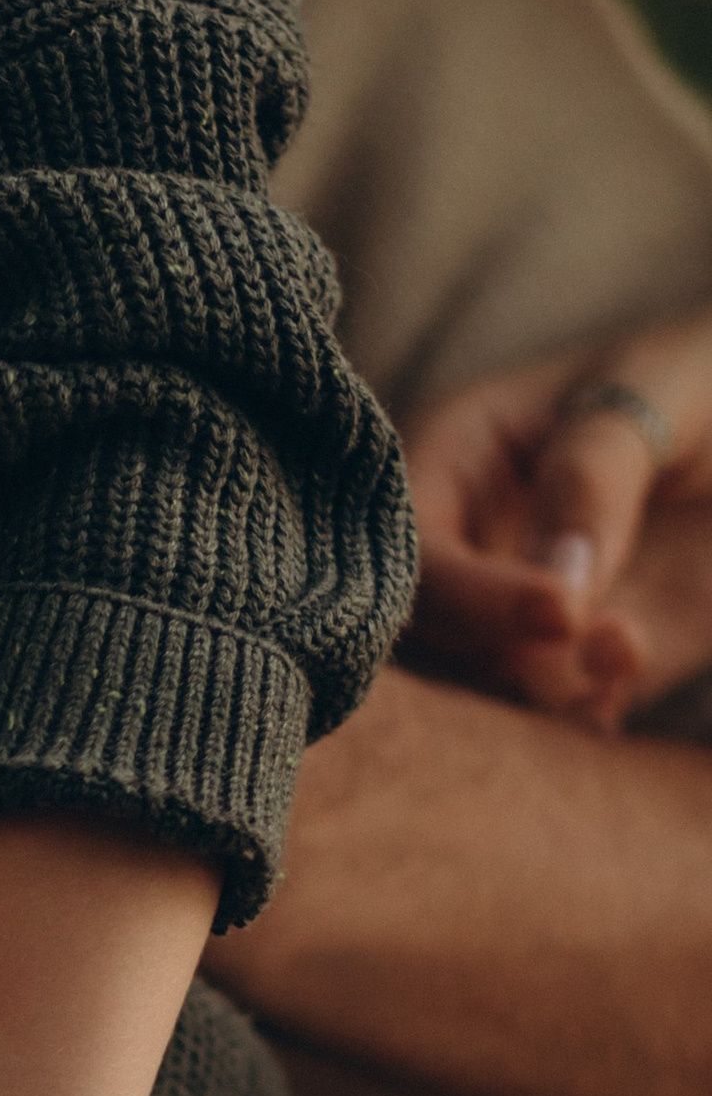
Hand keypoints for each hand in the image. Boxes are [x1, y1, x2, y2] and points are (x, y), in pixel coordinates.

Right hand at [405, 316, 711, 730]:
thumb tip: (553, 586)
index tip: (561, 615)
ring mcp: (525, 601)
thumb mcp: (654, 394)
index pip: (413, 545)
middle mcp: (472, 536)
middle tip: (610, 643)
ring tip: (631, 649)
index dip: (468, 591)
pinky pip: (554, 710)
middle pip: (426, 631)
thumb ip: (593, 477)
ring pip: (481, 681)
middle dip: (506, 653)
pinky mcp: (586, 653)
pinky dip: (585, 714)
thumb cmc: (704, 381)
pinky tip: (634, 664)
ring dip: (549, 691)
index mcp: (460, 453)